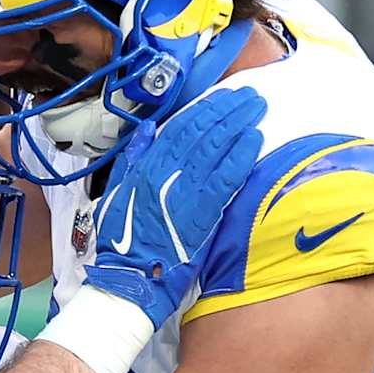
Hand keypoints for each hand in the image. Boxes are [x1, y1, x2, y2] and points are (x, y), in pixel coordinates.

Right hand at [83, 87, 265, 326]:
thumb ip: (133, 157)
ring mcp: (186, 191)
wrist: (130, 276)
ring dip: (240, 124)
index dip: (205, 108)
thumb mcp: (115, 190)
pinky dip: (242, 156)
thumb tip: (147, 129)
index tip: (223, 96)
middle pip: (203, 131)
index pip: (180, 127)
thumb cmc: (122, 238)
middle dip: (228, 109)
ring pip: (217, 147)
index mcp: (146, 166)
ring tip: (257, 109)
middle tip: (249, 97)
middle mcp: (166, 173)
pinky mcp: (203, 212)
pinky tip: (255, 139)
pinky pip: (227, 177)